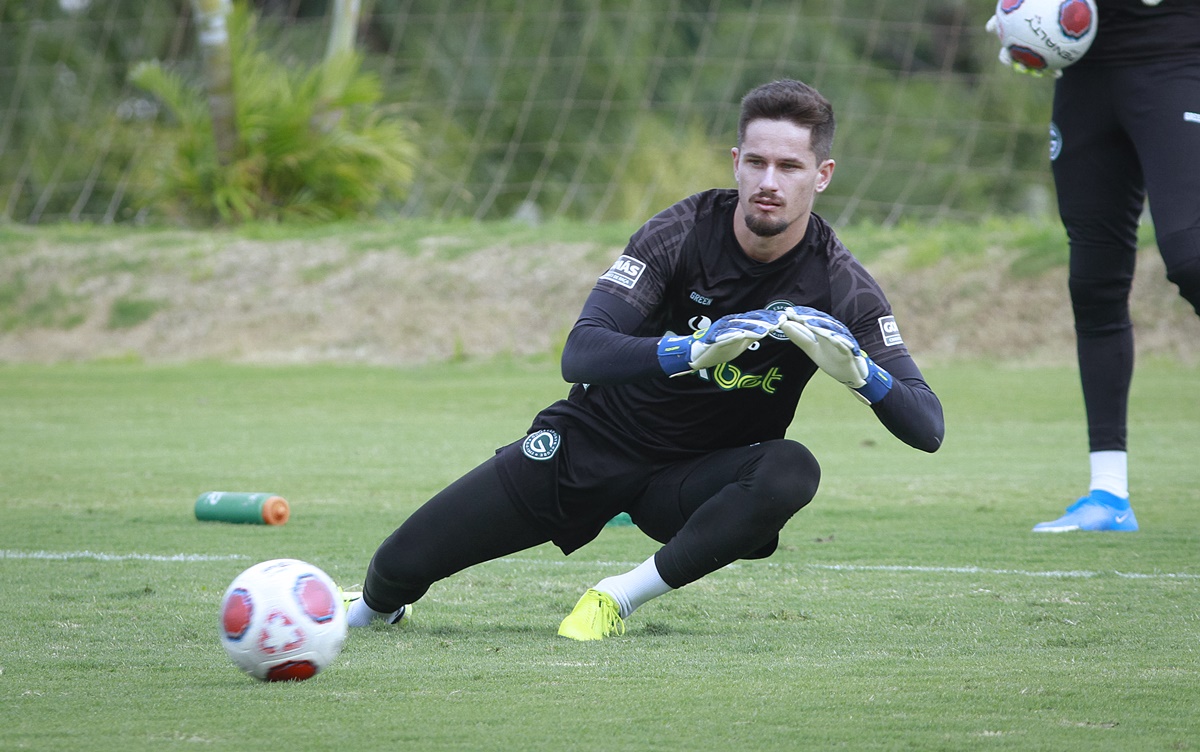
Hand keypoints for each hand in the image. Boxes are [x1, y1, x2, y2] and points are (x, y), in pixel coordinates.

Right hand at [657, 309, 783, 375]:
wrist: (698, 355)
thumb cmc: (720, 348)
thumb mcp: (742, 342)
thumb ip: (754, 335)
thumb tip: (770, 329)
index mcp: (738, 323)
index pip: (756, 318)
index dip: (770, 317)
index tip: (785, 318)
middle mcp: (730, 323)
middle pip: (750, 320)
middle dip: (766, 321)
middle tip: (780, 322)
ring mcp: (721, 331)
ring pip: (739, 327)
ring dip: (753, 327)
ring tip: (766, 331)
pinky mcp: (713, 340)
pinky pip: (723, 337)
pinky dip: (732, 336)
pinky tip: (742, 336)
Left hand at [780, 307, 893, 404]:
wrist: (851, 376)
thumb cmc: (833, 360)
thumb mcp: (812, 349)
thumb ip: (800, 338)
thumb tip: (785, 325)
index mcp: (824, 332)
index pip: (812, 321)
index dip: (801, 316)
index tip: (787, 312)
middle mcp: (834, 333)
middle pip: (821, 323)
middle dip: (809, 318)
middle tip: (795, 314)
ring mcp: (843, 342)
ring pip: (833, 332)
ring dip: (821, 326)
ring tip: (808, 322)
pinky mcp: (850, 353)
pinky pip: (845, 346)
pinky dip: (839, 341)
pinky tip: (832, 337)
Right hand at [984, 15, 1061, 78]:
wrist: (1044, 12)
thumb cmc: (1024, 12)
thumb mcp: (1010, 15)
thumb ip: (998, 22)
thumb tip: (988, 28)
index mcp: (1013, 47)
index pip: (1006, 56)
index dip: (1006, 59)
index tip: (1008, 59)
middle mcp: (1023, 54)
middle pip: (1020, 64)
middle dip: (1022, 69)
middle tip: (1023, 68)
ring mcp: (1036, 56)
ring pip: (1035, 68)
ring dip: (1038, 73)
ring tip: (1041, 74)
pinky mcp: (1049, 57)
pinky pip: (1051, 66)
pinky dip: (1053, 71)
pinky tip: (1058, 75)